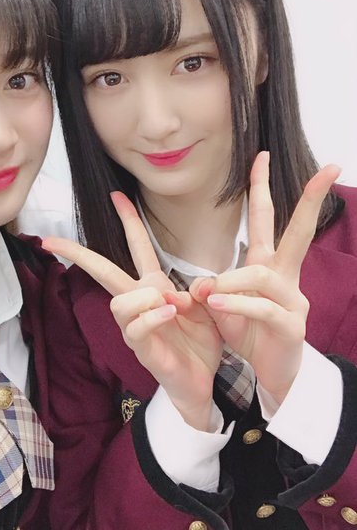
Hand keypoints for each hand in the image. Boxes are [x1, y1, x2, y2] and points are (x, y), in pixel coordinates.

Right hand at [43, 193, 222, 429]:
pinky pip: (136, 326)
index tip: (117, 196)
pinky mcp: (140, 348)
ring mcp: (134, 326)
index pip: (137, 246)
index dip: (129, 220)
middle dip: (79, 253)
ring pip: (118, 300)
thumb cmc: (200, 341)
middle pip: (102, 271)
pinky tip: (171, 314)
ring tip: (171, 304)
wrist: (202, 380)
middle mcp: (138, 302)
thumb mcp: (208, 306)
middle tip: (53, 239)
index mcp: (154, 286)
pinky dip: (153, 316)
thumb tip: (196, 284)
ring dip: (144, 296)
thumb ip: (203, 289)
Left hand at [190, 151, 340, 403]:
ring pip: (263, 276)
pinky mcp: (291, 325)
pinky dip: (237, 305)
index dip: (261, 189)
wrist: (269, 373)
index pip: (265, 221)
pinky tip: (216, 305)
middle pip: (298, 232)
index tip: (261, 156)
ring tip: (207, 294)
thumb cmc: (248, 333)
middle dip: (311, 200)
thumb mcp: (222, 306)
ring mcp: (293, 300)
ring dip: (231, 282)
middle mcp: (285, 276)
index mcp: (267, 266)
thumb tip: (199, 284)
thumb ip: (212, 290)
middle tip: (329, 169)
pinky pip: (263, 308)